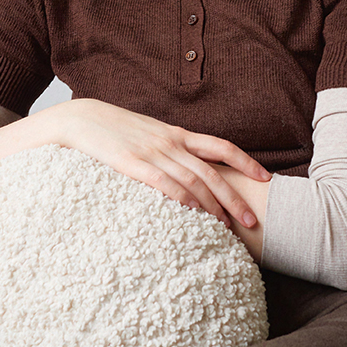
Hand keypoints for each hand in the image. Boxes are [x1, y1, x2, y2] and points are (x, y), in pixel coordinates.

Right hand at [49, 99, 271, 228]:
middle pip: (211, 172)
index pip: (220, 146)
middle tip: (252, 220)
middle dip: (234, 197)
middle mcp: (170, 143)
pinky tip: (194, 215)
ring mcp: (152, 153)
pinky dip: (183, 200)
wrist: (81, 118)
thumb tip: (187, 166)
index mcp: (176, 134)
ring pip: (192, 181)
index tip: (265, 177)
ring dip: (212, 206)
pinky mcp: (133, 164)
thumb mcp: (148, 132)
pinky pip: (164, 183)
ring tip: (226, 228)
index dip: (245, 161)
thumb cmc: (114, 129)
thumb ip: (168, 147)